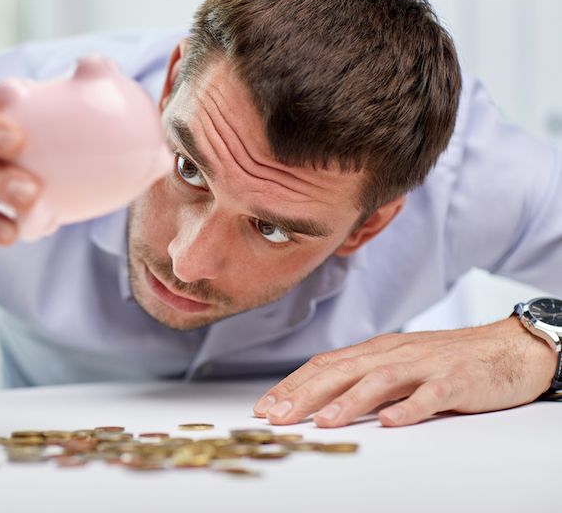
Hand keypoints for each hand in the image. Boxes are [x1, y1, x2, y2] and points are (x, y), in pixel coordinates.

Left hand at [253, 316, 557, 426]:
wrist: (505, 348)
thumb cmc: (446, 360)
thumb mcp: (397, 363)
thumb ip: (363, 377)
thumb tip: (319, 397)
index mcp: (376, 350)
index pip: (324, 365)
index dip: (292, 385)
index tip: (265, 407)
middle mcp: (393, 353)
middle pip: (341, 372)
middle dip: (304, 395)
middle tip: (278, 417)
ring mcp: (424, 365)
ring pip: (379, 381)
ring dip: (348, 402)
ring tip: (323, 422)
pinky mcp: (455, 380)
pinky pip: (430, 396)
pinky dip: (409, 409)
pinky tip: (391, 423)